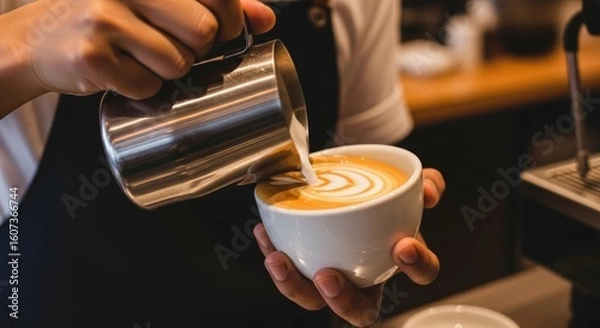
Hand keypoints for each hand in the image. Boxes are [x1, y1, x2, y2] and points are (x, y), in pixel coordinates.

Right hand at [2, 0, 274, 104]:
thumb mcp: (159, 0)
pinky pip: (148, 86)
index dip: (233, 19)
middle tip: (174, 44)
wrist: (38, 39)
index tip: (224, 29)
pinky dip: (142, 87)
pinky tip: (122, 71)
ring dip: (169, 70)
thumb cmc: (107, 15)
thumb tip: (266, 18)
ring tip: (141, 56)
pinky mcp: (92, 56)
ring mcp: (105, 18)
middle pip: (205, 32)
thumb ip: (214, 4)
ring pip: (179, 63)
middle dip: (198, 48)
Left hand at [253, 168, 445, 326]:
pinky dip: (272, 252)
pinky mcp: (302, 266)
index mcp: (395, 258)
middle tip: (327, 276)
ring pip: (312, 299)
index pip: (420, 274)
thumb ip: (424, 184)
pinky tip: (264, 232)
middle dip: (342, 300)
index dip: (416, 266)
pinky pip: (286, 271)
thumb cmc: (376, 198)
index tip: (403, 246)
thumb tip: (428, 190)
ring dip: (293, 284)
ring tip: (278, 259)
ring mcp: (332, 277)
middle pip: (359, 311)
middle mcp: (364, 277)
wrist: (345, 188)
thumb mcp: (403, 185)